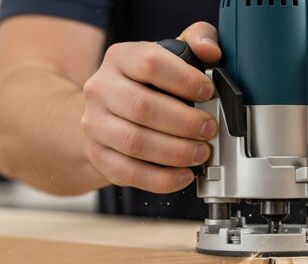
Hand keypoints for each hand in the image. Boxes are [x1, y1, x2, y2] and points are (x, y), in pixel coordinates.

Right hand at [81, 22, 220, 192]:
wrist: (107, 114)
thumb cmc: (148, 85)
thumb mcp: (170, 55)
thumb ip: (196, 41)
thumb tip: (211, 50)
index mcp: (121, 58)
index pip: (150, 63)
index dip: (185, 80)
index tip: (208, 92)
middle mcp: (101, 89)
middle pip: (143, 107)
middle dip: (185, 122)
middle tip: (209, 129)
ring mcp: (95, 124)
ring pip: (136, 142)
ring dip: (176, 152)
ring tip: (201, 152)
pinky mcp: (99, 155)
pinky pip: (130, 172)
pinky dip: (162, 179)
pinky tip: (184, 175)